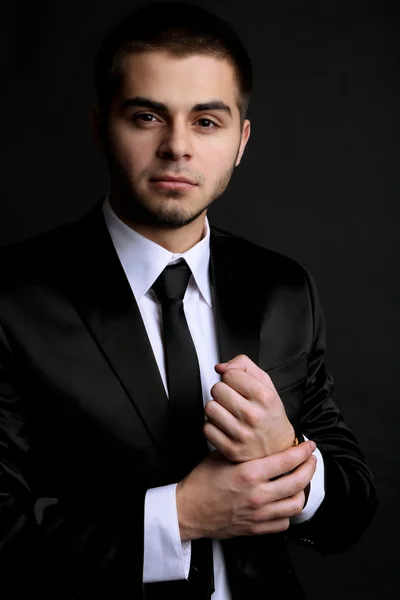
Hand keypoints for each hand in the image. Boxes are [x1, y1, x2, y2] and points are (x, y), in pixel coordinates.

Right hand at [176, 441, 316, 540]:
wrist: (187, 510)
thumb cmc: (201, 481)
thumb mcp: (222, 456)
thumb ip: (245, 451)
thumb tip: (264, 439)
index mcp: (249, 474)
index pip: (287, 461)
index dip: (303, 452)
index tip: (309, 445)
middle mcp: (257, 495)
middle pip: (297, 482)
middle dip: (309, 468)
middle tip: (310, 460)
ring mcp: (258, 514)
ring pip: (295, 505)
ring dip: (302, 491)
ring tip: (301, 481)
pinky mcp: (255, 528)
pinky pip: (283, 523)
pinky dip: (288, 512)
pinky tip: (284, 502)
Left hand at [204, 354, 294, 461]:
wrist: (278, 447)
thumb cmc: (270, 414)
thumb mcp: (266, 384)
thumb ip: (244, 366)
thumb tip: (220, 367)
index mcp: (264, 397)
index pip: (230, 374)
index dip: (232, 378)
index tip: (238, 386)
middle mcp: (253, 416)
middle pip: (217, 389)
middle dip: (222, 392)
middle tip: (232, 400)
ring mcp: (242, 434)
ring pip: (209, 408)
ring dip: (216, 409)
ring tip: (228, 413)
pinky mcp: (231, 450)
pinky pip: (207, 428)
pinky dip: (213, 427)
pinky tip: (226, 427)